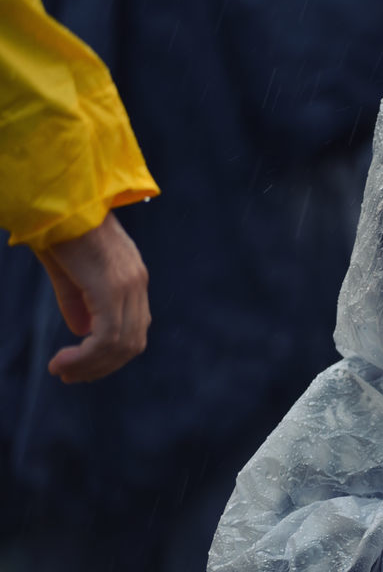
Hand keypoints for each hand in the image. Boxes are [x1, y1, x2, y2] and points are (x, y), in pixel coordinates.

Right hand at [36, 211, 150, 382]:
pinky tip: (63, 361)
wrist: (56, 195)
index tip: (80, 366)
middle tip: (69, 375)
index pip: (134, 330)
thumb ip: (77, 300)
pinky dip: (87, 357)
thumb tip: (82, 331)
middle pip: (133, 343)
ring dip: (91, 366)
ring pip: (121, 344)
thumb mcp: (68, 268)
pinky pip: (107, 336)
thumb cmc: (57, 225)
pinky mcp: (111, 286)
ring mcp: (128, 285)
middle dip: (102, 366)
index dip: (110, 355)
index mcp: (132, 278)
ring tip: (63, 370)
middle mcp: (137, 283)